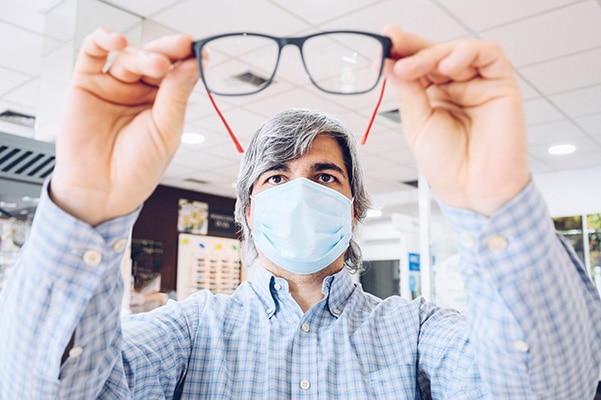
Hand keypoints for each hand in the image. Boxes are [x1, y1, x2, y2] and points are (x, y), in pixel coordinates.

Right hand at [50, 28, 199, 225]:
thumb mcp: (166, 130)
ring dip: (145, 55)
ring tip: (158, 63)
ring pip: (129, 56)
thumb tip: (193, 64)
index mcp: (163, 102)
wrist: (103, 191)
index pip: (176, 71)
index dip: (187, 59)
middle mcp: (138, 91)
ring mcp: (113, 85)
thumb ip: (176, 96)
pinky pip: (92, 53)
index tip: (199, 51)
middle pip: (154, 58)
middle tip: (182, 47)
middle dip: (169, 51)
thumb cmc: (138, 168)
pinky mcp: (85, 84)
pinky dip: (103, 40)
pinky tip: (118, 41)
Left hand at [383, 26, 529, 215]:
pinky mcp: (501, 84)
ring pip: (458, 50)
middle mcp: (456, 86)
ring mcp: (479, 83)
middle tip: (392, 45)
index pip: (417, 64)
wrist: (473, 189)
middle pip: (435, 52)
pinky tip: (447, 66)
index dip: (400, 52)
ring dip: (432, 54)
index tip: (383, 44)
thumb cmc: (447, 165)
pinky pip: (489, 55)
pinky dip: (466, 53)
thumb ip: (408, 91)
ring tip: (412, 67)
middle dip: (411, 47)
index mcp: (433, 95)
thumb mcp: (417, 124)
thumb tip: (390, 62)